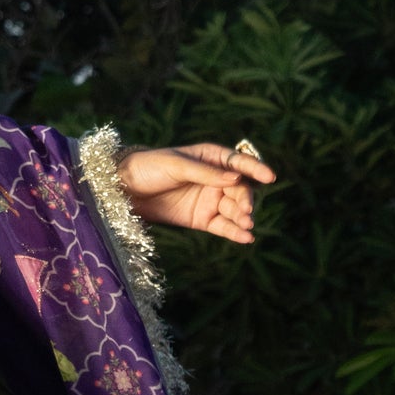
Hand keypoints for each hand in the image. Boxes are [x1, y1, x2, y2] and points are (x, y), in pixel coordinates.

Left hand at [117, 139, 275, 245]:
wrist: (125, 190)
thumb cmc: (149, 168)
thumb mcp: (176, 165)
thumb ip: (206, 173)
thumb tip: (236, 177)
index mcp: (210, 157)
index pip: (238, 162)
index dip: (255, 168)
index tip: (270, 176)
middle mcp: (214, 178)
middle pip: (240, 189)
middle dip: (245, 199)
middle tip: (245, 209)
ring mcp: (209, 200)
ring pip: (234, 209)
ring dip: (242, 216)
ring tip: (246, 224)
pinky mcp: (202, 219)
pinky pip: (223, 226)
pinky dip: (235, 232)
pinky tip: (245, 238)